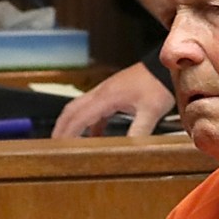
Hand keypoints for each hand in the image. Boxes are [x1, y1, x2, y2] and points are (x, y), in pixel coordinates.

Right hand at [52, 62, 174, 138]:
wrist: (166, 68)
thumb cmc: (158, 85)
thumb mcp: (151, 111)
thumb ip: (138, 131)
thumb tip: (128, 149)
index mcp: (107, 97)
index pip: (79, 116)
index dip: (67, 132)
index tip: (58, 146)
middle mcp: (102, 92)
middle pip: (72, 110)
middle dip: (61, 126)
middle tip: (53, 144)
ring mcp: (106, 92)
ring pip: (81, 108)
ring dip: (72, 123)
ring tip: (68, 141)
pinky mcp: (113, 94)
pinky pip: (95, 110)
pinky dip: (90, 123)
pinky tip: (95, 135)